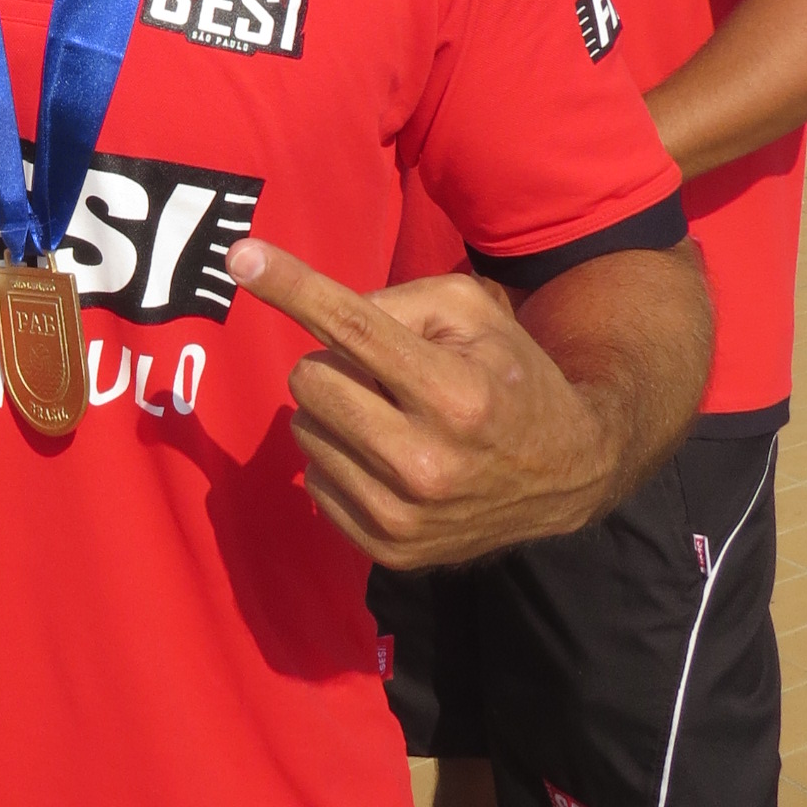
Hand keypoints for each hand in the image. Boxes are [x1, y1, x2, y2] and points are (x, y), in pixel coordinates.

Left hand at [226, 239, 623, 569]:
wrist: (566, 472)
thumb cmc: (507, 373)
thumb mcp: (470, 312)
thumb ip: (393, 300)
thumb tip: (316, 310)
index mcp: (453, 392)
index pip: (351, 327)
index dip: (292, 286)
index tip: (240, 255)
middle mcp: (426, 461)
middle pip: (311, 379)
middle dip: (333, 363)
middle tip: (380, 373)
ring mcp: (405, 515)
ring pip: (305, 431)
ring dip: (334, 413)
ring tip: (390, 417)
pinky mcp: (390, 551)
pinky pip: (314, 482)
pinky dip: (339, 460)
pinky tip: (385, 459)